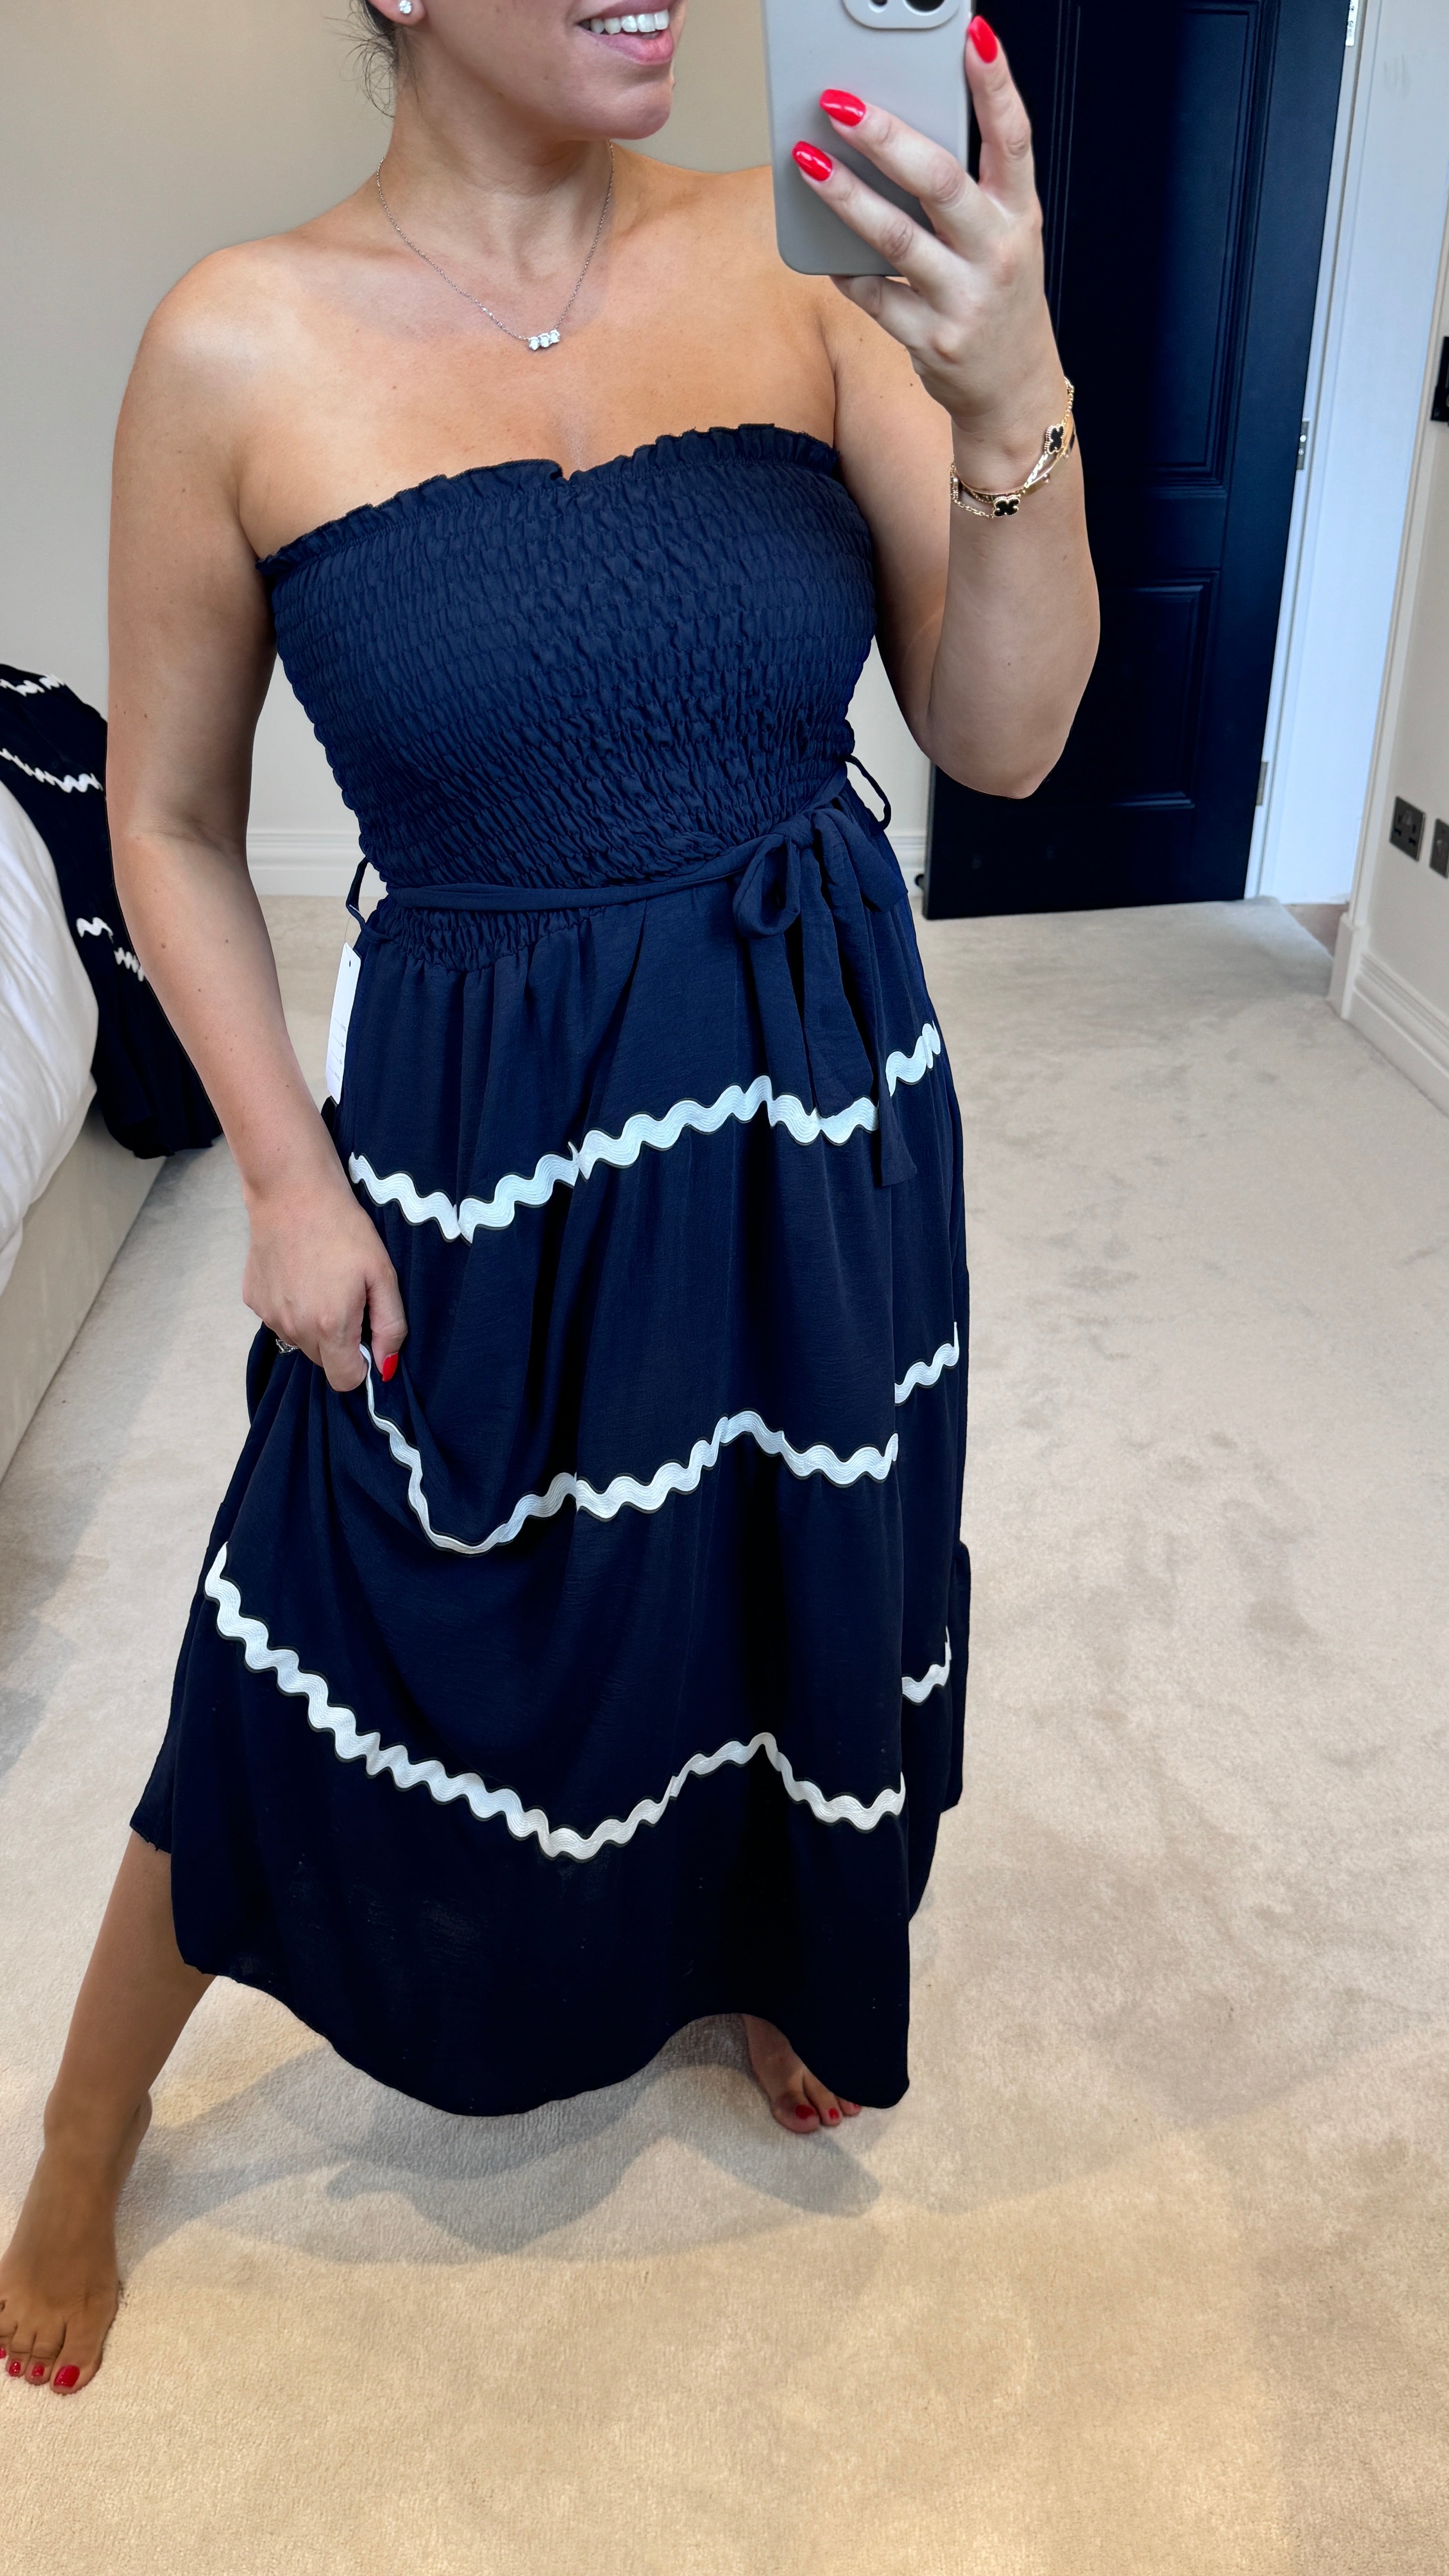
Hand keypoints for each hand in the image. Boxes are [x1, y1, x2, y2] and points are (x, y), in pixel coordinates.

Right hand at [241, 1158, 405, 1392]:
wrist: (292, 1192)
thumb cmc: (344, 1229)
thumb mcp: (382, 1274)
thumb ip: (390, 1326)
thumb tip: (387, 1367)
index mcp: (329, 1326)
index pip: (345, 1380)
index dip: (361, 1364)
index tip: (365, 1335)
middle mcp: (294, 1328)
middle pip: (323, 1361)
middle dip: (338, 1342)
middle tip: (347, 1299)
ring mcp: (269, 1315)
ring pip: (300, 1341)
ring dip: (313, 1325)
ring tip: (322, 1282)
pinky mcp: (253, 1300)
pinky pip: (279, 1319)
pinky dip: (291, 1307)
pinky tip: (299, 1274)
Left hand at [794, 16, 1066, 490]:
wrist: (1014, 391)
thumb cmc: (997, 295)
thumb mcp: (1002, 236)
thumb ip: (968, 188)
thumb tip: (897, 129)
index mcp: (1019, 215)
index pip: (1013, 138)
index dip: (996, 84)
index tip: (973, 35)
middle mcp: (998, 254)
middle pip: (940, 183)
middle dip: (887, 138)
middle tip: (839, 101)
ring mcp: (965, 300)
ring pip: (897, 239)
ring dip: (847, 197)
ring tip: (806, 160)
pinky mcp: (932, 341)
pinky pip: (875, 298)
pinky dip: (847, 271)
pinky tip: (824, 248)